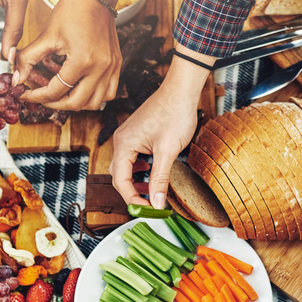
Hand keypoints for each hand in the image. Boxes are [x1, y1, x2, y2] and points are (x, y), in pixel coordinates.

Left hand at [13, 0, 120, 109]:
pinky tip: (80, 87)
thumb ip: (28, 58)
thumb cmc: (72, 10)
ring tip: (60, 93)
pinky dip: (93, 96)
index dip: (36, 95)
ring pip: (94, 103)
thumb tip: (17, 78)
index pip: (56, 90)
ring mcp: (111, 68)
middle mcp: (100, 68)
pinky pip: (108, 92)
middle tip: (40, 96)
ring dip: (75, 103)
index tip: (25, 93)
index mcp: (82, 60)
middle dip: (54, 103)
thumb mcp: (46, 35)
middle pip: (76, 103)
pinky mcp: (116, 65)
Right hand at [109, 51, 210, 207]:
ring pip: (126, 166)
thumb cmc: (174, 114)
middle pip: (119, 175)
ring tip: (151, 190)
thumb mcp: (168, 151)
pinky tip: (152, 170)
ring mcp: (128, 136)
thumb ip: (160, 179)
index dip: (132, 198)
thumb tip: (156, 203)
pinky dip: (140, 168)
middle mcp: (121, 140)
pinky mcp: (137, 133)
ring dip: (136, 180)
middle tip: (149, 204)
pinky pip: (132, 156)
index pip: (120, 181)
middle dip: (132, 191)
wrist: (181, 90)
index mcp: (124, 145)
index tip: (146, 210)